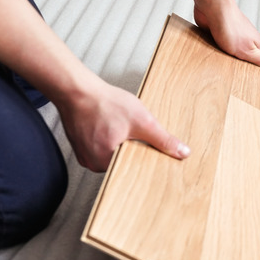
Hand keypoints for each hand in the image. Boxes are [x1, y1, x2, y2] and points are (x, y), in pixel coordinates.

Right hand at [56, 79, 189, 171]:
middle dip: (133, 149)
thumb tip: (183, 153)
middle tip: (130, 131)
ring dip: (121, 143)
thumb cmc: (104, 103)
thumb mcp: (142, 121)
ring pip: (113, 154)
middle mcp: (92, 163)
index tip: (148, 147)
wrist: (77, 90)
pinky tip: (110, 126)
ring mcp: (85, 156)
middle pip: (124, 162)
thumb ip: (163, 140)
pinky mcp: (81, 147)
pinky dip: (109, 139)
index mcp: (106, 162)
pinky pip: (102, 148)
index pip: (135, 169)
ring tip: (119, 126)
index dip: (145, 158)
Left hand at [194, 5, 259, 70]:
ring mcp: (231, 33)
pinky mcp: (217, 31)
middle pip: (242, 56)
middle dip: (236, 62)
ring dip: (223, 55)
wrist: (213, 8)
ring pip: (228, 51)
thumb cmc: (231, 27)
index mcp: (254, 42)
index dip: (251, 68)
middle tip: (230, 69)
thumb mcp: (248, 50)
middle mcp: (244, 37)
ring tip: (219, 60)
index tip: (245, 75)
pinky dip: (214, 48)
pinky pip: (216, 44)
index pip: (256, 60)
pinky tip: (210, 52)